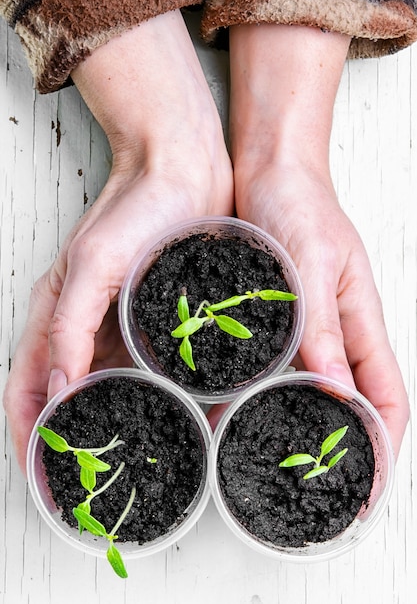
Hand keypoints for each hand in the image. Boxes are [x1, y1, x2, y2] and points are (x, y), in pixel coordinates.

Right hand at [3, 10, 233, 473]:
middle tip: (83, 487)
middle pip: (62, 399)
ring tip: (126, 464)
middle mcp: (83, 327)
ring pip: (104, 390)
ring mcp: (118, 325)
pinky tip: (169, 417)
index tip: (42, 481)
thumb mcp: (93, 264)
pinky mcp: (152, 318)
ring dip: (108, 426)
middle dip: (66, 444)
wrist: (181, 170)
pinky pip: (144, 369)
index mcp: (56, 316)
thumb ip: (68, 326)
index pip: (26, 391)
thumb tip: (55, 388)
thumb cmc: (135, 208)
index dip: (29, 438)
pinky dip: (148, 399)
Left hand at [223, 23, 408, 456]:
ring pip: (314, 392)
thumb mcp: (311, 263)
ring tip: (276, 465)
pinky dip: (263, 394)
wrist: (270, 170)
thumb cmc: (299, 204)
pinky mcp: (275, 318)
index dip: (385, 447)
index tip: (368, 492)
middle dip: (347, 451)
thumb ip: (321, 323)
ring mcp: (307, 328)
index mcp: (361, 322)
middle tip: (322, 495)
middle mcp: (338, 332)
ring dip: (302, 427)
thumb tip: (335, 387)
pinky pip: (276, 368)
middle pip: (355, 405)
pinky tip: (238, 411)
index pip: (390, 398)